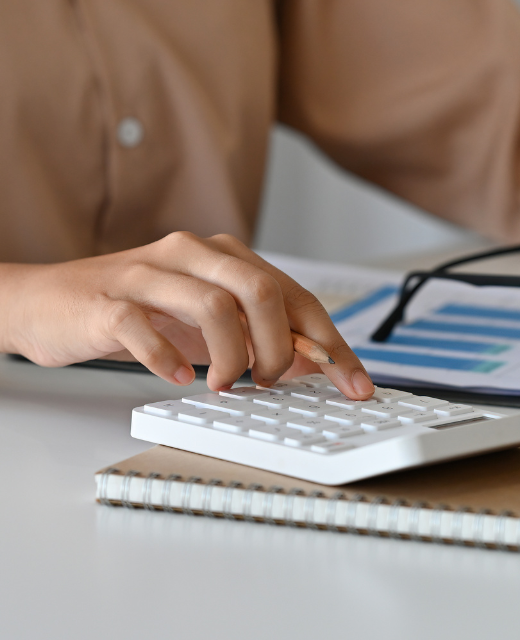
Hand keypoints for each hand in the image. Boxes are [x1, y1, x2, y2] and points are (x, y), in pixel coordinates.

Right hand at [0, 232, 376, 396]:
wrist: (44, 303)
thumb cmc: (134, 311)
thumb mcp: (208, 323)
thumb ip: (259, 334)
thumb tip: (315, 363)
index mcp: (224, 256)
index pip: (295, 296)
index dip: (331, 343)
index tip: (356, 384)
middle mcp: (190, 254)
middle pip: (261, 290)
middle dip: (280, 348)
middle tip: (269, 381)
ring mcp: (146, 274)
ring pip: (214, 304)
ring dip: (233, 356)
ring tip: (227, 384)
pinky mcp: (106, 301)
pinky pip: (146, 328)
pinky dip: (169, 358)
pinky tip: (177, 378)